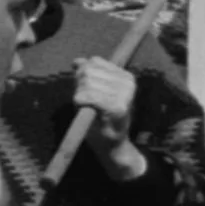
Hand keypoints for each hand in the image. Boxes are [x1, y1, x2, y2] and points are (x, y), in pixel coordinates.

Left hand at [72, 57, 143, 172]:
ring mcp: (124, 95)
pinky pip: (87, 96)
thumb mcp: (94, 91)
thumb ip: (86, 75)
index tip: (89, 90)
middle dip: (80, 86)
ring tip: (91, 108)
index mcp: (125, 76)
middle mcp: (128, 82)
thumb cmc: (100, 117)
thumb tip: (76, 61)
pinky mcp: (117, 107)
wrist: (110, 144)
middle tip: (89, 102)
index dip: (82, 75)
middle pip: (88, 71)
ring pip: (86, 83)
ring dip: (80, 96)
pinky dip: (81, 103)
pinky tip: (88, 111)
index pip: (93, 61)